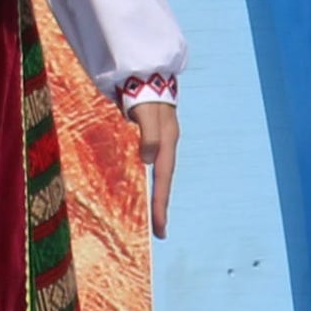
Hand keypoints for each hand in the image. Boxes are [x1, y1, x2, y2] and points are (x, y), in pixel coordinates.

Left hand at [133, 93, 180, 240]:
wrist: (145, 78)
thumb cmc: (144, 96)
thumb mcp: (146, 114)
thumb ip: (148, 135)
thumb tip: (148, 159)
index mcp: (166, 144)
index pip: (163, 180)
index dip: (161, 204)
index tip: (160, 228)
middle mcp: (165, 148)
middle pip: (164, 183)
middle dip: (161, 207)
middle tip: (160, 233)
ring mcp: (159, 145)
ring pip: (159, 177)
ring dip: (157, 197)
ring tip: (156, 219)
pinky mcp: (151, 140)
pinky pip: (152, 167)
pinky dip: (150, 182)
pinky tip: (146, 190)